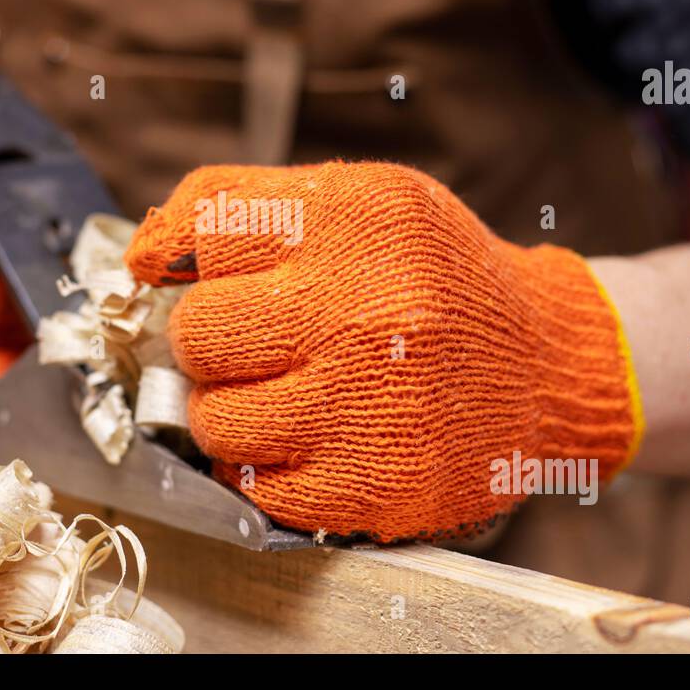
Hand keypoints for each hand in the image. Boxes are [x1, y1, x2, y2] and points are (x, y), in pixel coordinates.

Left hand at [125, 162, 641, 541]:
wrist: (543, 365)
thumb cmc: (436, 281)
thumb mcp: (366, 203)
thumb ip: (254, 208)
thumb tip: (146, 254)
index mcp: (355, 224)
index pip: (204, 228)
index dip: (175, 257)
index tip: (173, 274)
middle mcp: (359, 312)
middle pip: (196, 331)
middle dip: (208, 339)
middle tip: (250, 341)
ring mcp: (363, 407)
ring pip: (212, 417)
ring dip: (228, 408)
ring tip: (277, 393)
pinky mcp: (369, 483)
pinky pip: (251, 485)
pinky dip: (263, 465)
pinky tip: (306, 438)